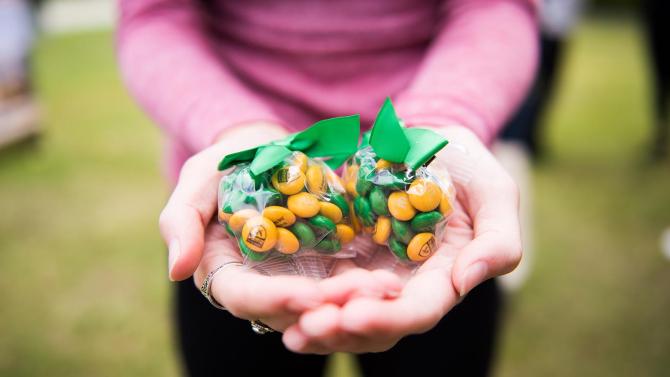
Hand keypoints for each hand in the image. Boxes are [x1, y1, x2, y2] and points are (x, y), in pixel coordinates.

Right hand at [159, 121, 400, 330]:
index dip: (274, 299)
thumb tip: (177, 271)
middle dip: (326, 306)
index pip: (243, 297)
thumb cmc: (227, 163)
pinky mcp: (325, 267)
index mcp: (223, 271)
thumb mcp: (199, 179)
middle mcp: (261, 285)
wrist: (269, 149)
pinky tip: (392, 282)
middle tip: (364, 296)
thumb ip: (181, 221)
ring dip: (354, 303)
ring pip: (322, 305)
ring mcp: (295, 278)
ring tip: (386, 290)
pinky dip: (366, 288)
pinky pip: (345, 285)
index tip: (308, 295)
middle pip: (290, 310)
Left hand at [282, 125, 522, 352]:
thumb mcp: (494, 191)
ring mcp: (374, 274)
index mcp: (444, 278)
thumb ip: (498, 239)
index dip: (388, 317)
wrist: (427, 141)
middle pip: (377, 324)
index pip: (419, 311)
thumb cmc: (466, 165)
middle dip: (342, 329)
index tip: (353, 315)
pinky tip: (279, 305)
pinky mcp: (346, 258)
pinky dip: (304, 300)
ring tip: (289, 328)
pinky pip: (324, 288)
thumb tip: (468, 279)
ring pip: (346, 313)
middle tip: (306, 329)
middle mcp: (406, 286)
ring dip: (319, 324)